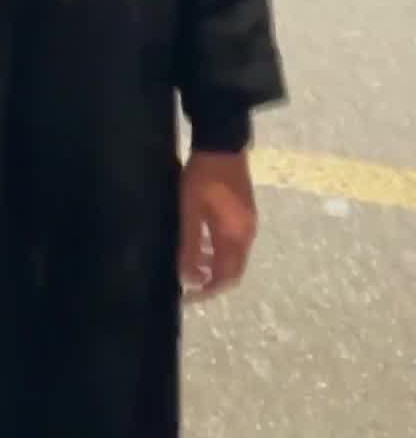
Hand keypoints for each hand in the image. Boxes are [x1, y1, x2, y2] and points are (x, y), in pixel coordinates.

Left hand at [179, 151, 257, 300]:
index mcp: (236, 237)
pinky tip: (202, 240)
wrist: (222, 141)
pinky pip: (234, 240)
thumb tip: (188, 277)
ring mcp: (249, 221)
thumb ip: (190, 245)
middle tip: (189, 282)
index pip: (226, 278)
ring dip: (214, 264)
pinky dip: (219, 248)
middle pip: (233, 270)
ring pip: (233, 255)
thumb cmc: (203, 177)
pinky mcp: (245, 210)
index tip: (188, 296)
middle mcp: (247, 233)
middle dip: (212, 281)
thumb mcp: (190, 211)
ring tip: (191, 262)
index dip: (208, 291)